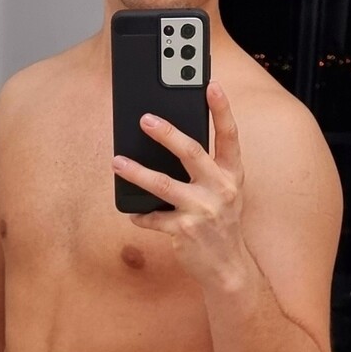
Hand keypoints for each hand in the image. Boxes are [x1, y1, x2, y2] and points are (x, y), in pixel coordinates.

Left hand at [111, 80, 248, 286]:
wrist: (227, 267)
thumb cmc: (221, 222)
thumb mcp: (225, 192)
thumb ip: (208, 169)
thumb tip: (170, 140)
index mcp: (233, 174)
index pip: (230, 136)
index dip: (222, 109)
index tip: (210, 84)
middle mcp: (221, 189)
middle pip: (192, 152)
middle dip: (167, 133)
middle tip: (145, 118)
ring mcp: (203, 210)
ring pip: (163, 185)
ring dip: (137, 172)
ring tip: (117, 162)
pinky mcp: (184, 231)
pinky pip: (154, 217)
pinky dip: (141, 215)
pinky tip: (133, 212)